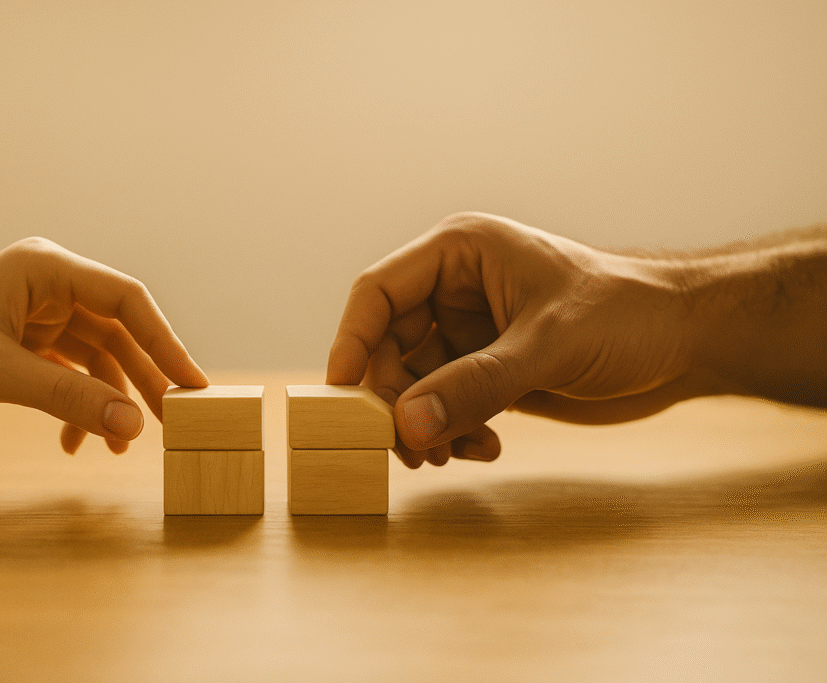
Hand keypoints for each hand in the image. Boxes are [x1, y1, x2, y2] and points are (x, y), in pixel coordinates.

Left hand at [0, 237, 207, 453]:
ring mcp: (36, 319)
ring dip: (111, 401)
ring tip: (123, 446)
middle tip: (172, 422)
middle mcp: (47, 288)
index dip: (165, 341)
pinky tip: (74, 442)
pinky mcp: (24, 348)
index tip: (192, 384)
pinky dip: (78, 408)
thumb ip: (69, 397)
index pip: (126, 299)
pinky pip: (70, 378)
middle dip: (144, 379)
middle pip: (119, 332)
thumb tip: (133, 424)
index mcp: (44, 270)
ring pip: (98, 359)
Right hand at [327, 213, 705, 467]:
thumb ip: (475, 385)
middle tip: (408, 447)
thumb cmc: (627, 315)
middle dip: (394, 401)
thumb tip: (406, 427)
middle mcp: (455, 290)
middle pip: (388, 347)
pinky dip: (451, 431)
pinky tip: (484, 447)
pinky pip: (444, 404)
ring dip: (422, 424)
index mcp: (460, 253)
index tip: (339, 396)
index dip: (351, 341)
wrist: (685, 344)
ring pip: (413, 383)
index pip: (378, 292)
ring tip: (448, 456)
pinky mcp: (487, 370)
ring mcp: (470, 332)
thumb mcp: (547, 345)